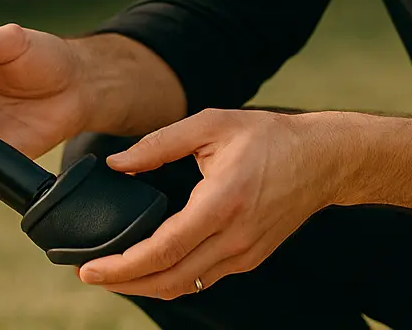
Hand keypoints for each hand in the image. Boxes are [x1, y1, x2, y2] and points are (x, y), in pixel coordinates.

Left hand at [76, 109, 345, 299]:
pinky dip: (171, 278)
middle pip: (168, 280)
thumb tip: (117, 162)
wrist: (322, 159)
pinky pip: (202, 278)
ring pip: (185, 286)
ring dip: (145, 285)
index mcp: (221, 203)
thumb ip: (159, 143)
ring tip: (114, 273)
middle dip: (124, 284)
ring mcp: (244, 253)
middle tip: (90, 276)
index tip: (89, 270)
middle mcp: (233, 238)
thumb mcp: (210, 124)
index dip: (121, 266)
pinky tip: (152, 265)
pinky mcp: (250, 258)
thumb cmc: (267, 137)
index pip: (162, 250)